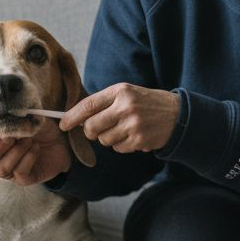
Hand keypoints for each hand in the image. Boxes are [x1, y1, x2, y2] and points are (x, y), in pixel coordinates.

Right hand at [0, 118, 71, 185]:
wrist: (59, 141)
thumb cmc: (37, 128)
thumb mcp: (25, 117)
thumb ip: (10, 116)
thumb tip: (1, 116)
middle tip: (12, 137)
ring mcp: (8, 171)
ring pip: (0, 169)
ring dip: (16, 152)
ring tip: (29, 140)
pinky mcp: (23, 179)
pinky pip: (19, 173)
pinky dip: (28, 158)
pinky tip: (36, 148)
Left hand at [60, 83, 179, 152]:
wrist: (176, 114)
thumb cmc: (145, 103)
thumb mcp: (126, 94)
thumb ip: (103, 103)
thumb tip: (77, 118)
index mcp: (120, 91)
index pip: (88, 105)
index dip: (72, 116)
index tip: (63, 124)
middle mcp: (125, 107)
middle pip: (92, 127)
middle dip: (90, 132)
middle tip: (98, 130)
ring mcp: (133, 124)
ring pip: (104, 140)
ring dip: (109, 138)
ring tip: (123, 129)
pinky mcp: (139, 139)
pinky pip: (118, 148)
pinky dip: (122, 145)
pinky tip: (133, 136)